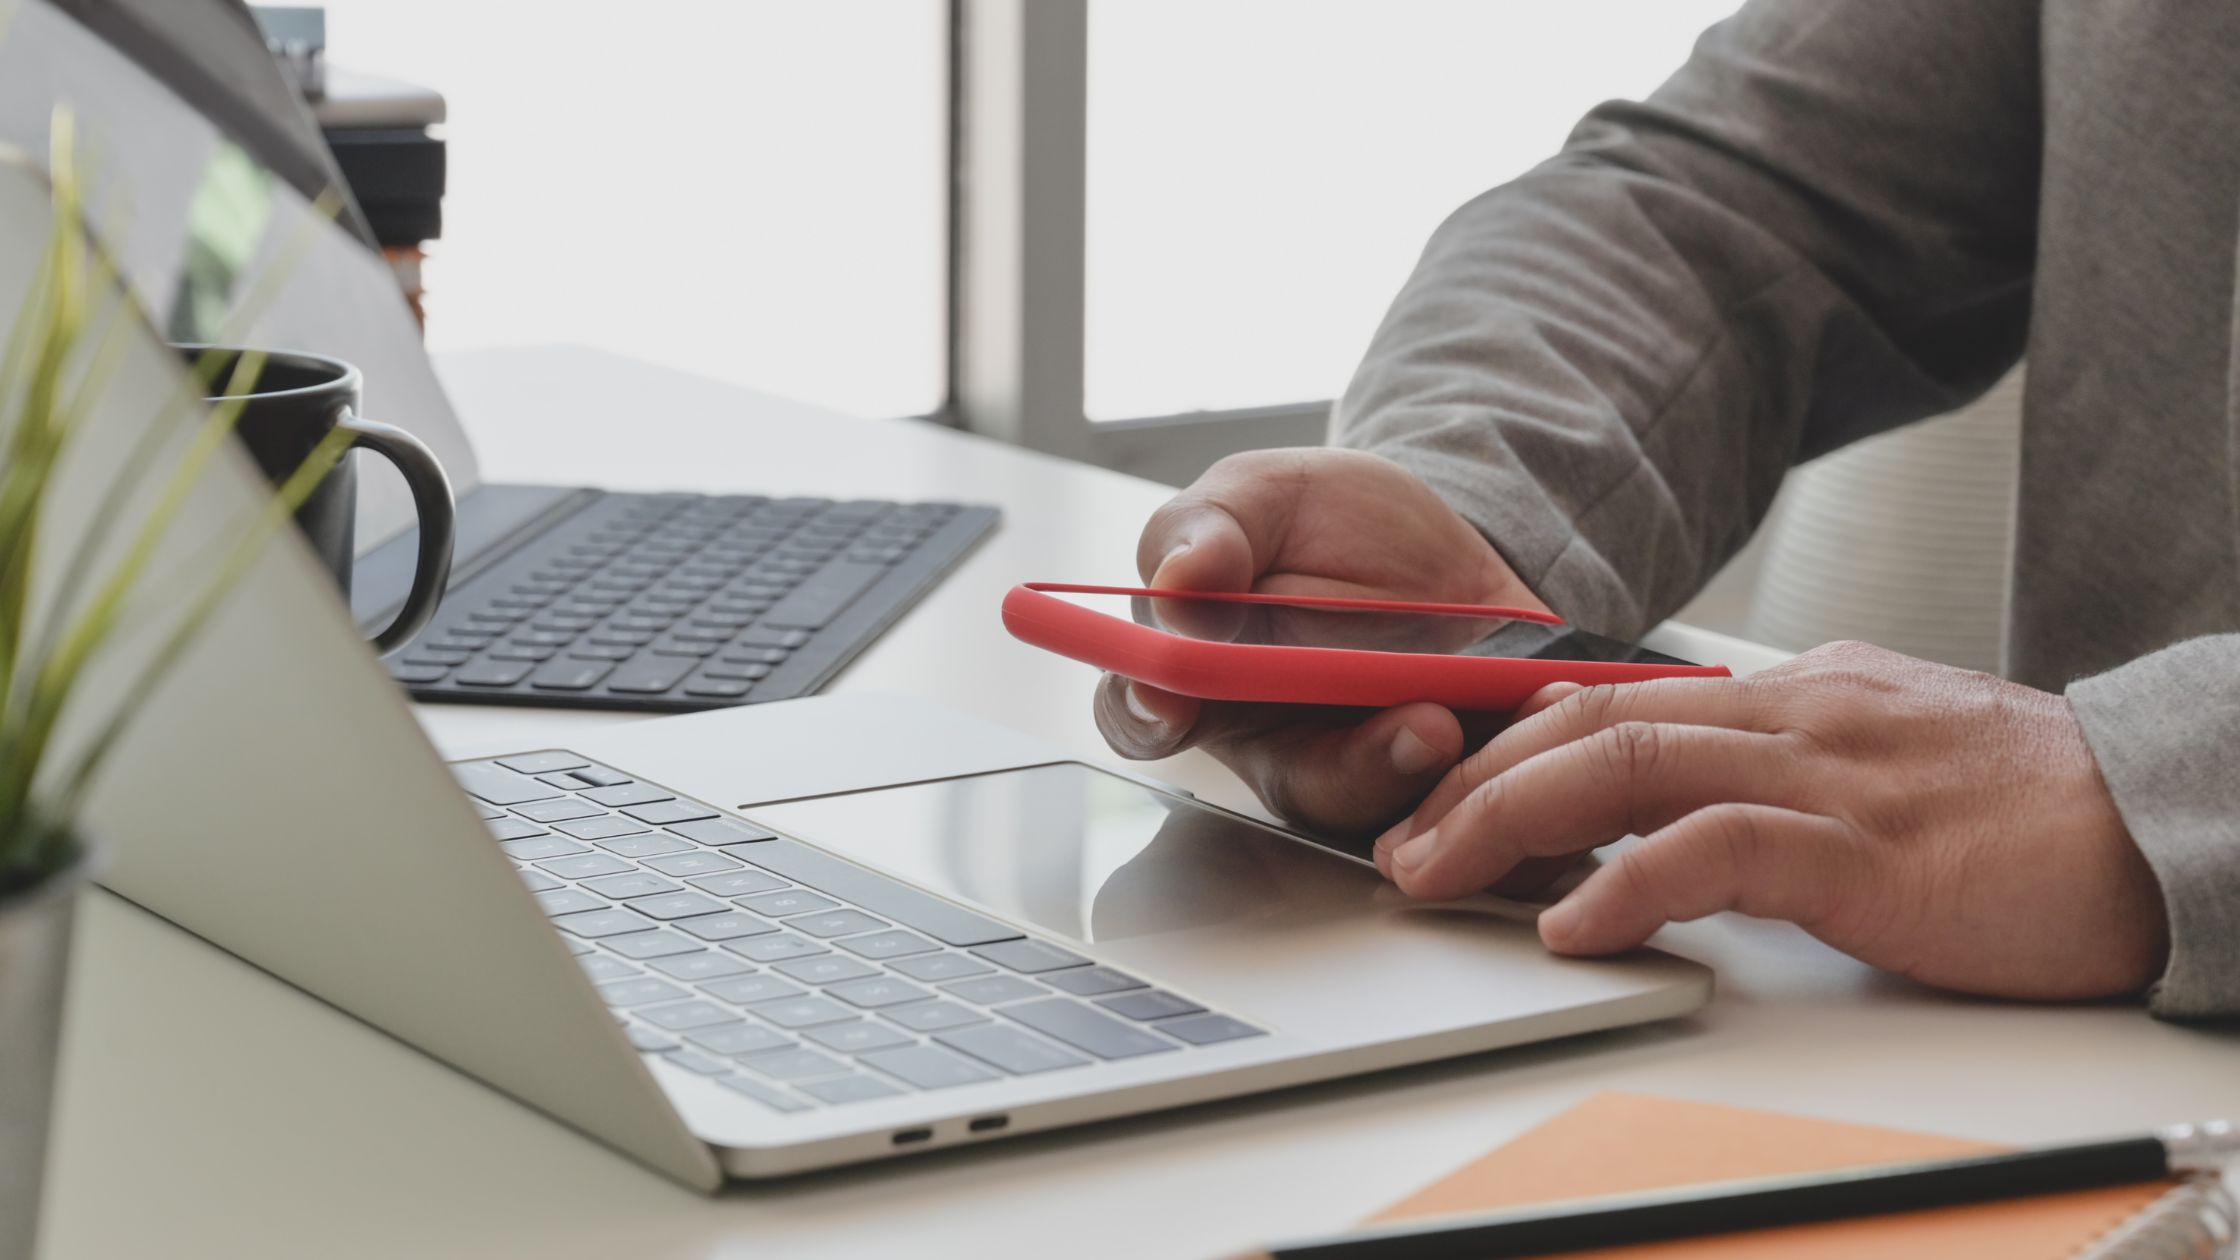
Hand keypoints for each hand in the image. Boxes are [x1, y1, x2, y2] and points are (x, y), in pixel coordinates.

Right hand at [1094, 448, 1549, 837]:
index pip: (1144, 717)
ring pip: (1390, 810)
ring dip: (1423, 774)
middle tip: (1405, 725)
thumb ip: (1210, 528)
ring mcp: (1370, 772)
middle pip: (1293, 788)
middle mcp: (1280, 744)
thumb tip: (1177, 579)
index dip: (1148, 718)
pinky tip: (1525, 720)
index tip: (1171, 704)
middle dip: (1349, 765)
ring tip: (1450, 724)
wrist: (1453, 541)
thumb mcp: (1265, 493)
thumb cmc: (1332, 526)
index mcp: (1204, 679)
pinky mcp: (1455, 784)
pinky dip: (1504, 769)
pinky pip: (1476, 806)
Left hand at [1372, 640, 2170, 1000]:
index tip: (1441, 787)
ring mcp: (1824, 775)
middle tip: (1403, 838)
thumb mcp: (1878, 752)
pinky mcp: (1864, 852)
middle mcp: (1791, 713)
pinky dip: (1628, 884)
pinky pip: (1716, 852)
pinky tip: (1571, 925)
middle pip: (1591, 721)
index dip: (1511, 740)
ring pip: (1626, 766)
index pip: (1615, 695)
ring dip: (1509, 821)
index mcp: (1792, 693)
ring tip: (1435, 872)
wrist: (2160, 819)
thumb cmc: (2024, 805)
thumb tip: (1689, 772)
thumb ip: (1781, 752)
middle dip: (1475, 778)